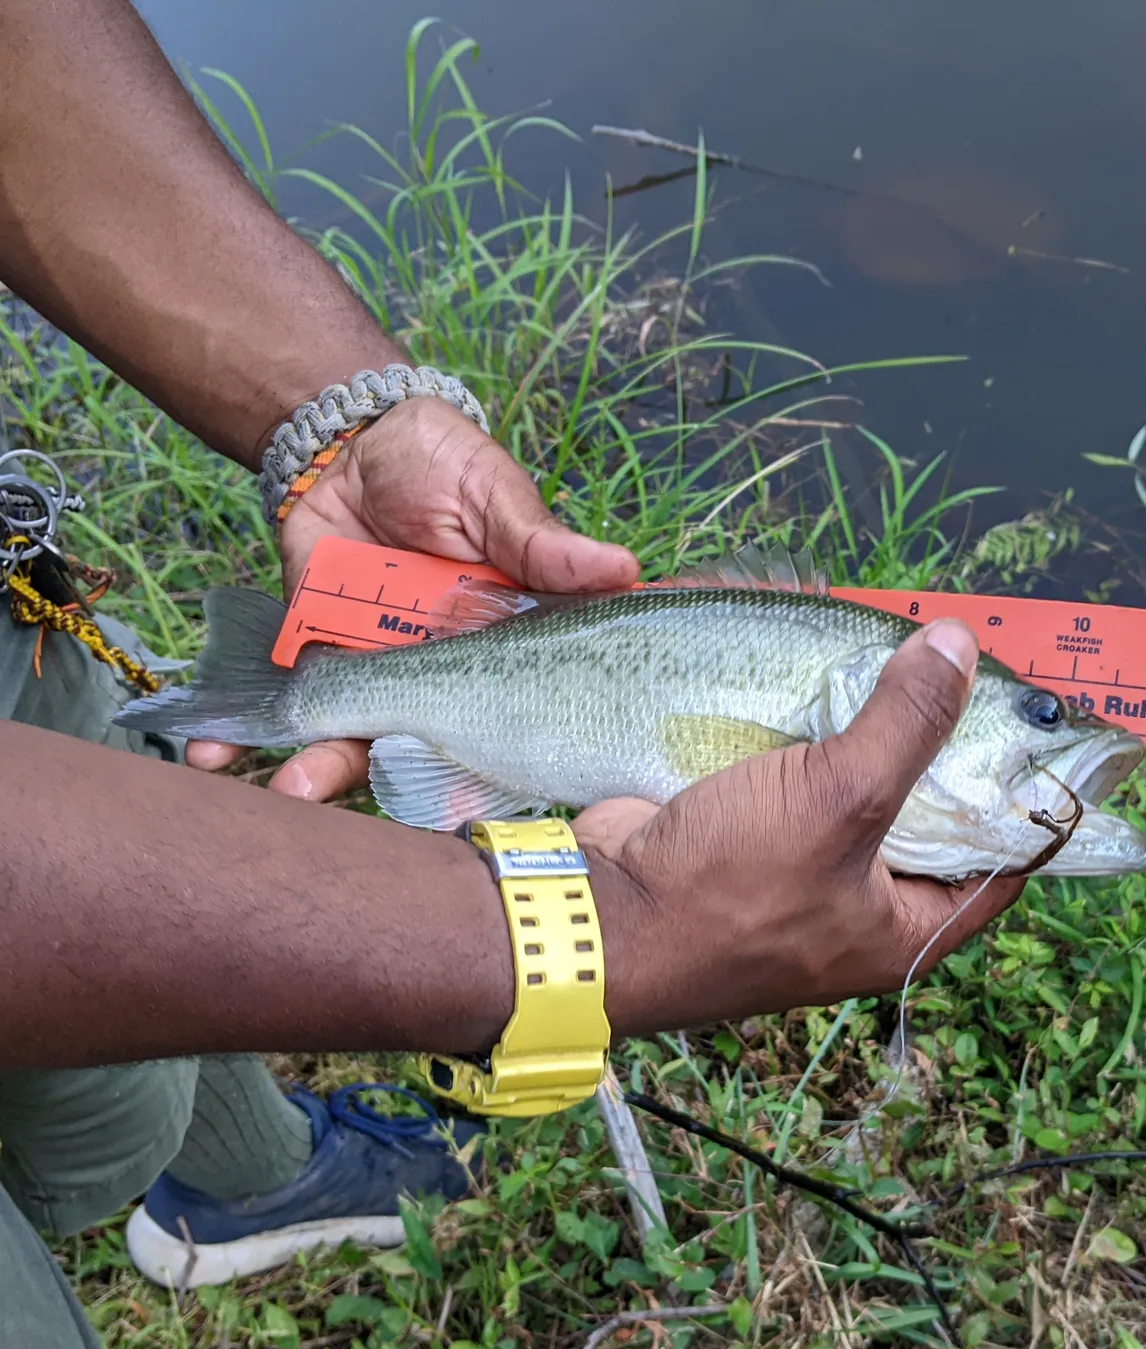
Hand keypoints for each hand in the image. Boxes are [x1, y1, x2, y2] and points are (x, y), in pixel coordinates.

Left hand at [186, 397, 638, 798]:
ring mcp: (375, 665)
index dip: (493, 767)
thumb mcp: (499, 499)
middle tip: (375, 808)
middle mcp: (441, 672)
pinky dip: (243, 733)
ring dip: (319, 772)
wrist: (353, 435)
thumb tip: (625, 571)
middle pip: (424, 746)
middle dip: (395, 787)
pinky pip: (286, 701)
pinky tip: (212, 756)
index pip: (506, 721)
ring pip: (354, 736)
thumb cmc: (445, 464)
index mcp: (500, 649)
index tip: (475, 807)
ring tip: (288, 794)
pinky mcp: (313, 648)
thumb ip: (545, 547)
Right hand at [578, 618, 1024, 1036]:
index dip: (1027, 797)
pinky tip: (820, 678)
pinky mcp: (756, 840)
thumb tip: (960, 645)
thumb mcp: (840, 799)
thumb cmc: (732, 887)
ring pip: (863, 790)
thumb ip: (907, 722)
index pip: (1003, 864)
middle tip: (957, 668)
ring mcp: (807, 875)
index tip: (1035, 725)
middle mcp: (866, 909)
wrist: (599, 916)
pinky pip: (803, 781)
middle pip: (932, 816)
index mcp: (908, 930)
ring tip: (893, 657)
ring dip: (871, 731)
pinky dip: (812, 735)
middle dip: (939, 745)